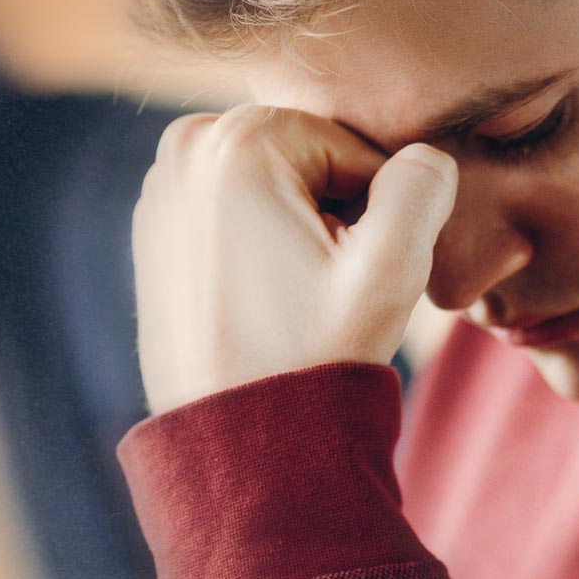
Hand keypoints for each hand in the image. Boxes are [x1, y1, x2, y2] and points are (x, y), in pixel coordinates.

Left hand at [133, 105, 458, 413]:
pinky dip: (260, 246)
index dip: (376, 209)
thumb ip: (422, 188)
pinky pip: (235, 216)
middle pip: (309, 160)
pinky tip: (262, 301)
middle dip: (333, 215)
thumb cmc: (311, 356)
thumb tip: (424, 156)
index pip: (352, 149)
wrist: (237, 438)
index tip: (353, 269)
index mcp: (236, 139)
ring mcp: (161, 189)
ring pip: (274, 188)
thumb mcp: (389, 269)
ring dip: (300, 231)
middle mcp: (185, 147)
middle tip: (323, 286)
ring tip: (292, 297)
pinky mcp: (154, 231)